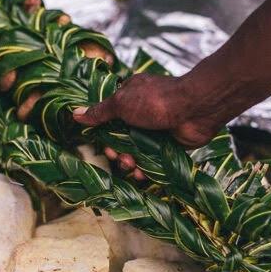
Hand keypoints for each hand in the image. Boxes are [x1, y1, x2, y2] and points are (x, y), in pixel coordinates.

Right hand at [72, 73, 222, 178]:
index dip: (103, 133)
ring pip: (135, 151)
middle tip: (119, 157)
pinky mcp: (168, 144)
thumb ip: (100, 112)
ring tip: (132, 166)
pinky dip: (146, 168)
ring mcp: (155, 129)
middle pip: (120, 138)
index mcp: (129, 97)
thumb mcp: (122, 103)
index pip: (109, 118)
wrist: (195, 109)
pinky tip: (143, 174)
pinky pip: (152, 160)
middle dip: (117, 151)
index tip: (102, 144)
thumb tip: (75, 113)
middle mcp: (141, 113)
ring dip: (130, 162)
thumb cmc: (156, 101)